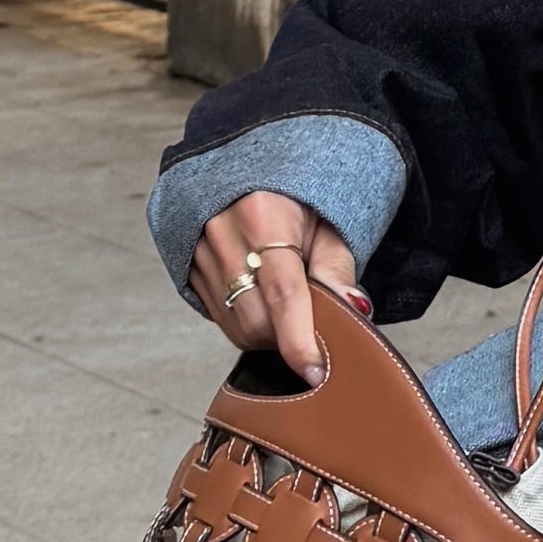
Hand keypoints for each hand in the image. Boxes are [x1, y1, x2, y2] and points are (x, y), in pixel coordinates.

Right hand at [189, 193, 366, 385]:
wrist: (245, 171)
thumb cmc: (295, 197)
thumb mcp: (327, 222)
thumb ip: (337, 267)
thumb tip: (354, 309)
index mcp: (262, 214)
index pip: (283, 292)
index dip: (300, 339)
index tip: (315, 370)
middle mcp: (222, 232)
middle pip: (255, 319)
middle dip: (287, 337)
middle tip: (312, 326)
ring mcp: (199, 252)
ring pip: (236, 325)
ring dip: (268, 334)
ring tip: (289, 310)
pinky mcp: (188, 268)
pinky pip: (220, 318)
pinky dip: (246, 323)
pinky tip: (264, 303)